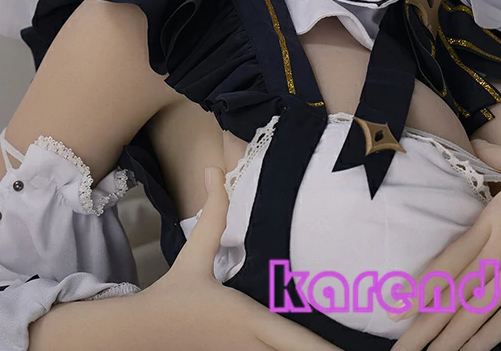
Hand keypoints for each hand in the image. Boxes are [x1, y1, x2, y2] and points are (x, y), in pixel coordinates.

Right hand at [149, 165, 341, 350]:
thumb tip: (213, 169)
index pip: (296, 341)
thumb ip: (212, 212)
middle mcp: (251, 346)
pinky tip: (302, 350)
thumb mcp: (194, 253)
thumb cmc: (175, 294)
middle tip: (358, 346)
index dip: (325, 350)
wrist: (142, 332)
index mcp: (250, 319)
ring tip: (339, 349)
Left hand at [386, 140, 500, 350]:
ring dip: (451, 338)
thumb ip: (496, 156)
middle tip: (400, 347)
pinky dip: (487, 339)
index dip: (422, 286)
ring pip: (479, 311)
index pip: (449, 259)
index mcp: (492, 219)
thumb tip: (473, 143)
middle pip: (457, 292)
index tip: (397, 306)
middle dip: (426, 322)